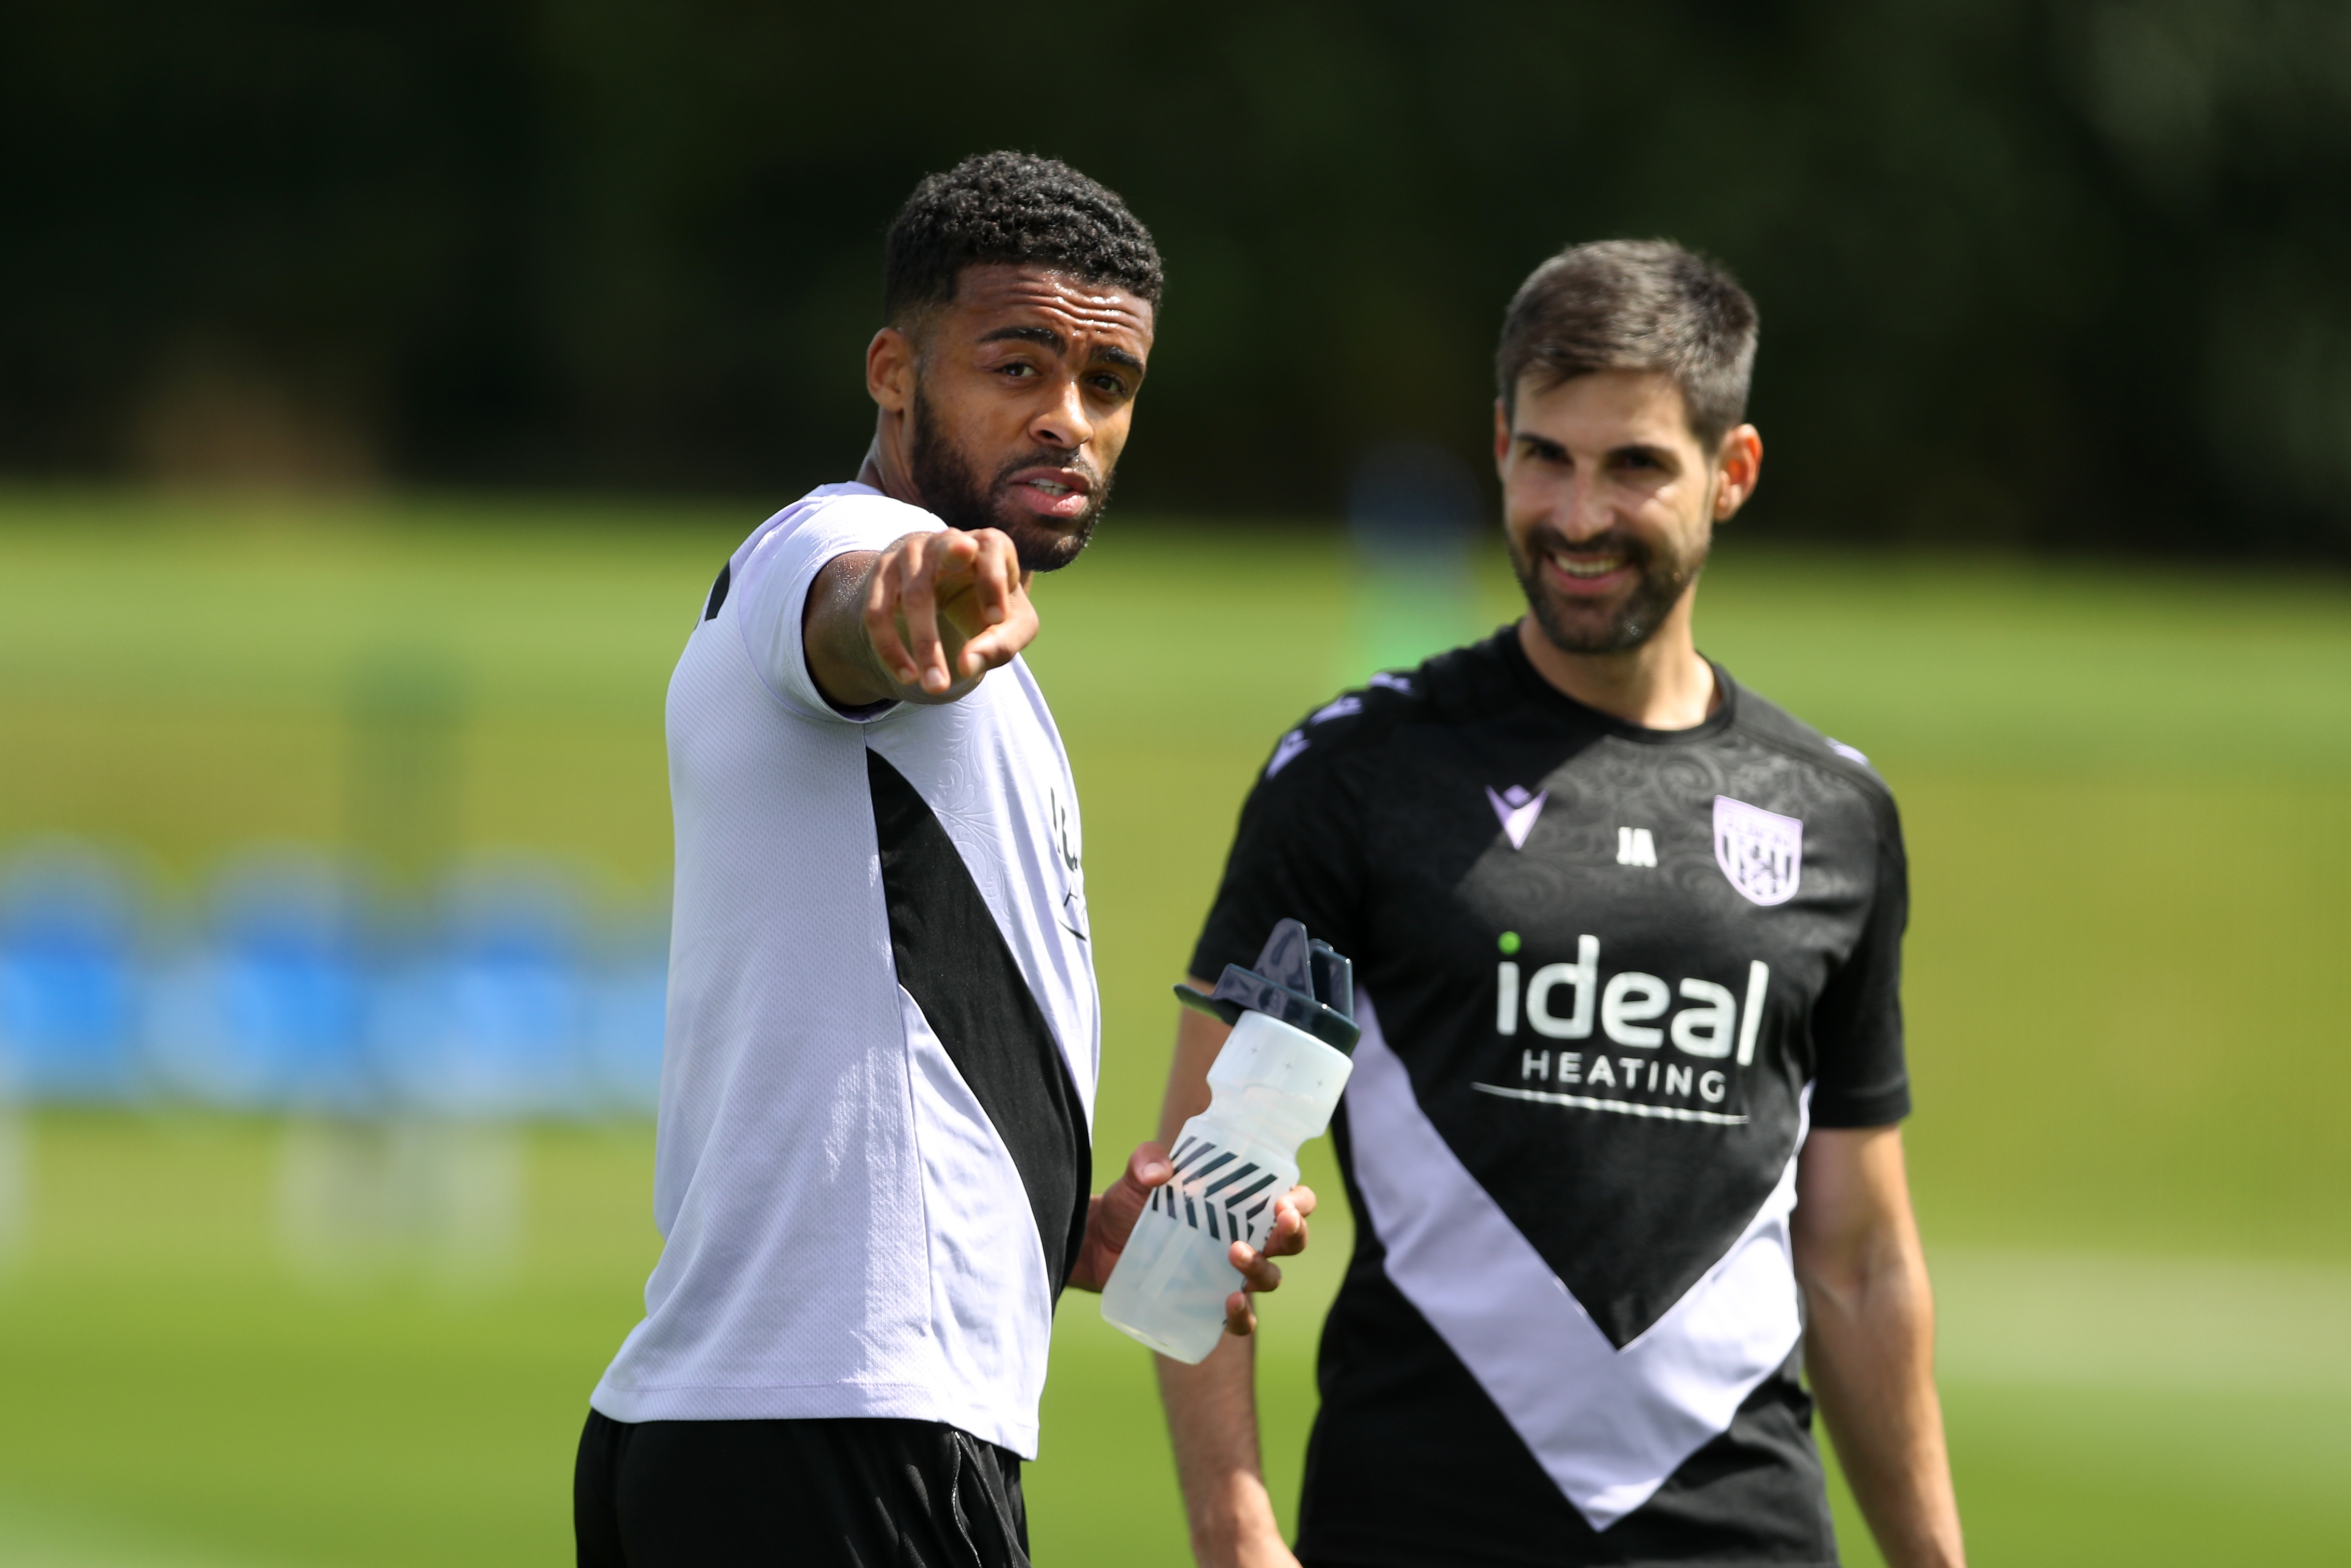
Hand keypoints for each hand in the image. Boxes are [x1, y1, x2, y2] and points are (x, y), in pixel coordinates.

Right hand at [864, 526, 1033, 697]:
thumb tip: (967, 666)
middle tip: (960, 670)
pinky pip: (877, 612)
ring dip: (923, 645)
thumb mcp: (1012, 622)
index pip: (990, 548)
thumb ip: (1003, 642)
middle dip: (958, 613)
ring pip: (912, 597)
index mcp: (986, 544)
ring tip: (936, 686)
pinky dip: (890, 647)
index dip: (993, 581)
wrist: (949, 585)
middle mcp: (944, 540)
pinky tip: (908, 675)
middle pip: (941, 570)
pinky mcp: (882, 575)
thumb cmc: (987, 603)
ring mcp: (908, 555)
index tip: (997, 618)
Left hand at [1067, 1142, 1316, 1339]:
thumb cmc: (1128, 1203)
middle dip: (1293, 1233)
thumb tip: (1160, 1172)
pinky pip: (1241, 1321)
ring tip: (1235, 1253)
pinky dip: (1242, 1317)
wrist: (1098, 1244)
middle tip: (1279, 1222)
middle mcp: (1244, 1238)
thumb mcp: (1136, 1175)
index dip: (1299, 1203)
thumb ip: (1146, 1161)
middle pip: (1290, 1241)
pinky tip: (1229, 1303)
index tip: (1285, 1201)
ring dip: (1262, 1268)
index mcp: (1240, 1204)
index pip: (1290, 1202)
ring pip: (1270, 1279)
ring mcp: (1228, 1274)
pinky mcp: (1208, 1303)